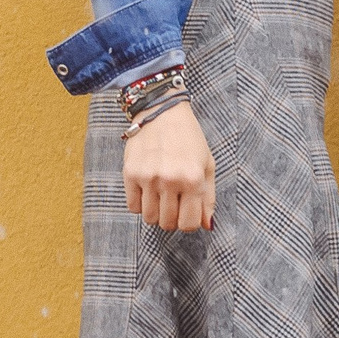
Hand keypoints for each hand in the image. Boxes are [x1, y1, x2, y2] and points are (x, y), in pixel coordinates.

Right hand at [123, 99, 216, 231]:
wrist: (162, 112)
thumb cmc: (189, 138)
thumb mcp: (206, 165)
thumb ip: (208, 198)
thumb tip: (207, 226)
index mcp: (193, 179)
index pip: (189, 224)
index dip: (189, 223)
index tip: (187, 213)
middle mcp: (170, 180)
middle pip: (168, 224)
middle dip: (172, 218)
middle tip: (174, 203)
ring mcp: (148, 177)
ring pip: (149, 218)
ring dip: (156, 212)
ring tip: (160, 196)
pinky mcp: (130, 173)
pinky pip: (133, 207)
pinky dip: (140, 204)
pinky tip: (147, 191)